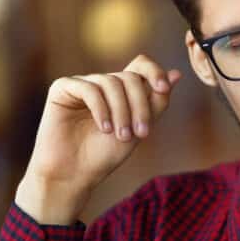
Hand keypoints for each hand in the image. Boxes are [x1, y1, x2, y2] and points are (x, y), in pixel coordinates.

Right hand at [17, 54, 182, 223]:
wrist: (74, 174)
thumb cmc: (105, 155)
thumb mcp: (139, 128)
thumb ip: (156, 102)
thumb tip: (176, 74)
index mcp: (121, 91)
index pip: (140, 66)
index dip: (154, 71)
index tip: (164, 88)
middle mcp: (102, 83)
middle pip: (130, 77)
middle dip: (140, 105)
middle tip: (141, 134)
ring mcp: (82, 84)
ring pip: (111, 82)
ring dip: (122, 111)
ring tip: (121, 136)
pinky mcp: (62, 89)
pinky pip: (89, 88)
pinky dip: (101, 109)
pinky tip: (104, 128)